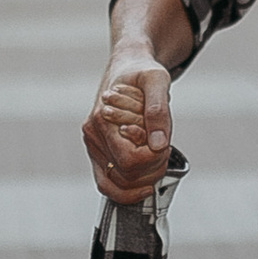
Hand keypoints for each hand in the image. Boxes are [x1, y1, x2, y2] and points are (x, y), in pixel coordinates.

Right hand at [84, 48, 173, 202]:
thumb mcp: (157, 80)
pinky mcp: (99, 154)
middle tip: (165, 150)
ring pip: (115, 185)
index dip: (154, 158)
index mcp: (102, 119)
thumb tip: (159, 144)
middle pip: (124, 176)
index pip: (129, 159)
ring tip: (158, 161)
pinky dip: (127, 191)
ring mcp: (94, 147)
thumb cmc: (141, 71)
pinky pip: (108, 184)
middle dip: (152, 169)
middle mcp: (93, 135)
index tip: (165, 143)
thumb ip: (158, 110)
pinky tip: (146, 184)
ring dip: (143, 180)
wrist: (128, 67)